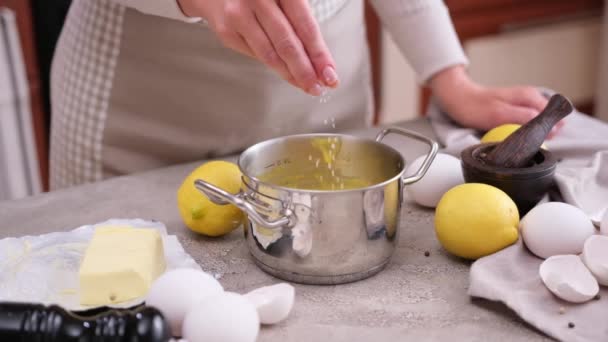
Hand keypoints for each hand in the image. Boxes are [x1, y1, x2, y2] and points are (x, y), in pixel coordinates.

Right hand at [177, 0, 338, 94]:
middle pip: (287, 44)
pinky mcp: (226, 30)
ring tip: (307, 86)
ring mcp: (238, 14)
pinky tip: (286, 73)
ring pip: (270, 54)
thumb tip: (319, 61)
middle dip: (306, 70)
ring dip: (291, 74)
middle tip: (319, 87)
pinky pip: (255, 54)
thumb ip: (300, 21)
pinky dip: (273, 66)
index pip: (305, 25)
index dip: (319, 53)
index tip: (330, 73)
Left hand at [430, 66, 563, 136]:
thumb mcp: (499, 114)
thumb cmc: (475, 107)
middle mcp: (531, 97)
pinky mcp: (516, 107)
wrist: (458, 96)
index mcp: (530, 97)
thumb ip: (522, 117)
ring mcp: (524, 102)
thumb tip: (544, 123)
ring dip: (536, 131)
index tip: (541, 142)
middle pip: (549, 118)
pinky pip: (529, 120)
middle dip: (544, 132)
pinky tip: (519, 136)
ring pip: (540, 119)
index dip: (551, 131)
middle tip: (531, 144)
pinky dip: (527, 128)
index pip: (553, 116)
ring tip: (524, 141)